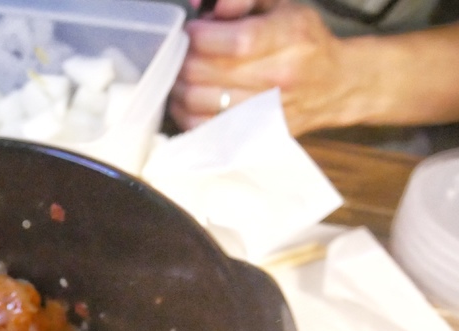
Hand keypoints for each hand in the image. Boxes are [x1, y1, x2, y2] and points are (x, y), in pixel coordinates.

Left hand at [170, 0, 351, 134]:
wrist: (335, 84)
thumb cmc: (304, 41)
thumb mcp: (282, 5)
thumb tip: (208, 7)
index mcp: (289, 38)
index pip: (234, 41)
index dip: (200, 34)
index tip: (193, 30)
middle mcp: (279, 76)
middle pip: (206, 71)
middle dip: (184, 58)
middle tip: (184, 51)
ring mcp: (265, 110)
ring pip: (197, 101)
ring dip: (179, 85)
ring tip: (184, 73)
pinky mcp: (254, 134)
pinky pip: (203, 128)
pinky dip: (185, 112)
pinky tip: (189, 97)